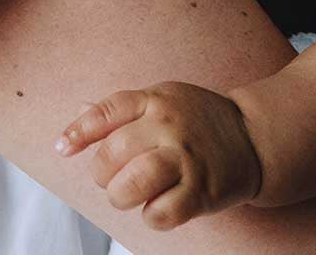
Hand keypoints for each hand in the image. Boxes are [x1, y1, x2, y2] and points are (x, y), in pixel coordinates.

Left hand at [54, 81, 261, 230]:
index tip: (61, 149)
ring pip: (132, 183)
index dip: (79, 131)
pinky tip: (156, 207)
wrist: (254, 137)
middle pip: (114, 152)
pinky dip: (150, 216)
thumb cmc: (199, 120)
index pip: (107, 111)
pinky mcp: (202, 190)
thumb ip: (123, 110)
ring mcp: (186, 158)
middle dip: (101, 173)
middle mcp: (168, 125)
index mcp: (155, 99)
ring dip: (120, 195)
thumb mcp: (163, 100)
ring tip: (127, 194)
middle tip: (110, 178)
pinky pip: (161, 213)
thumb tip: (80, 111)